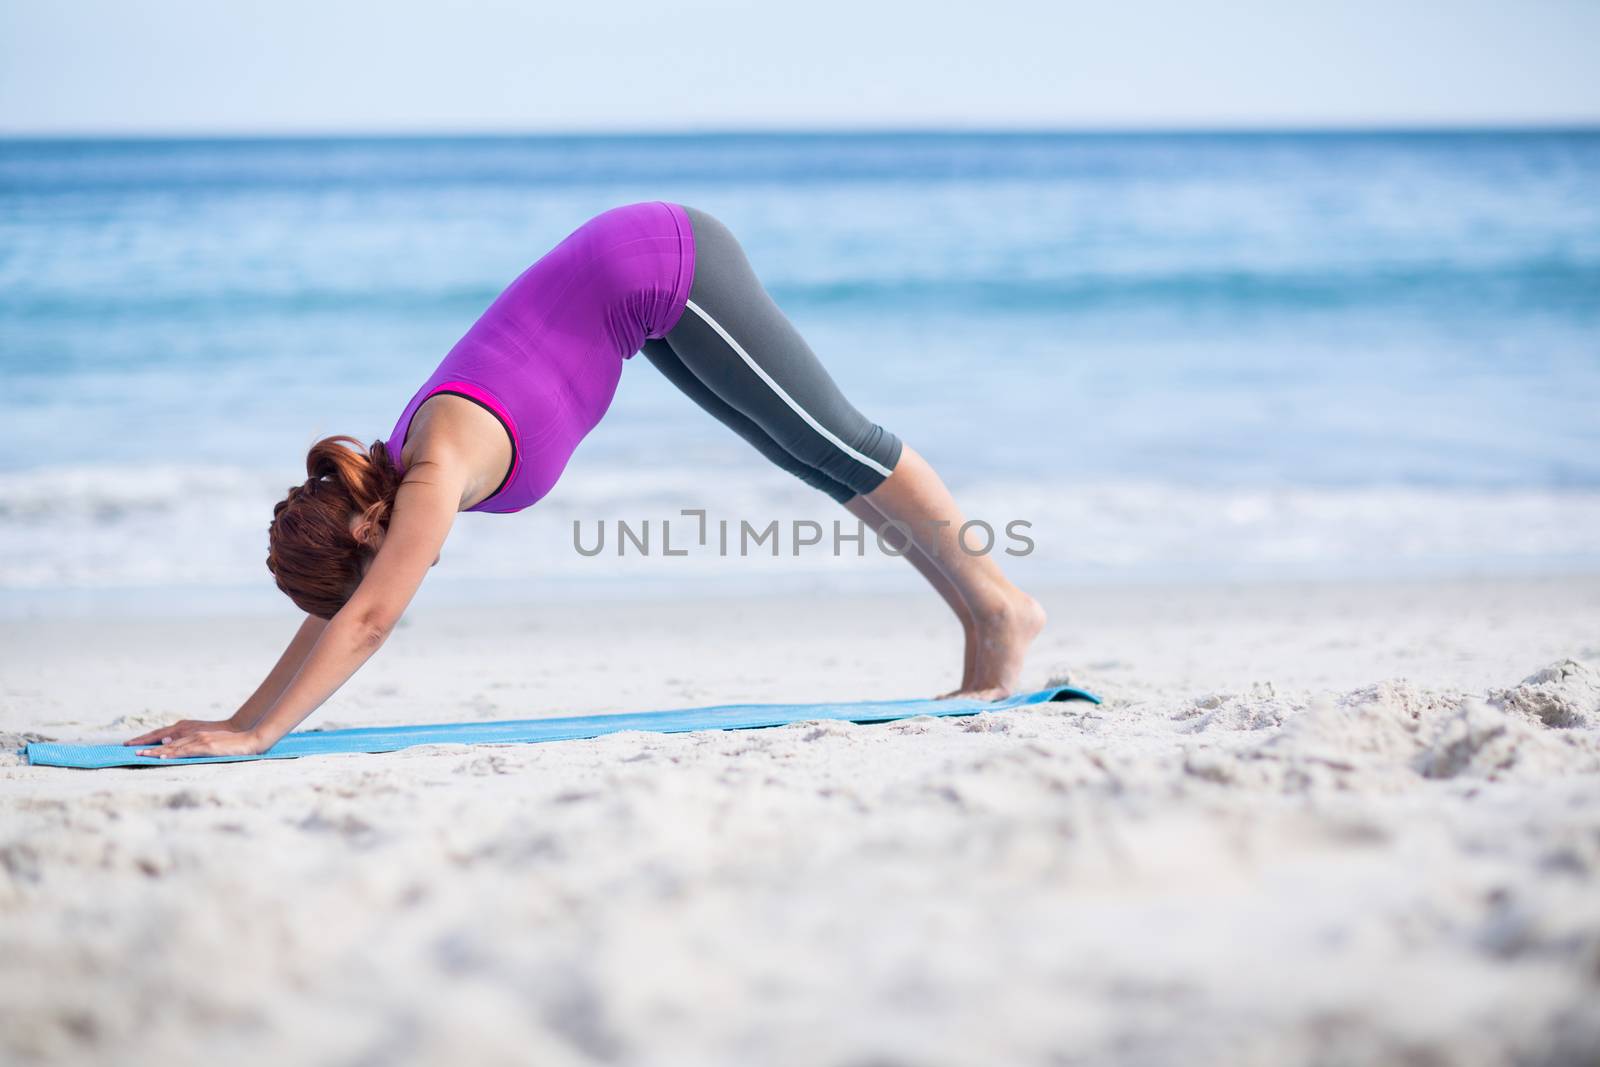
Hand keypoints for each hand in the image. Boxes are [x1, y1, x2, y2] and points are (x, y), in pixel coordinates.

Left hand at [136, 728, 267, 759]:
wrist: (250, 739)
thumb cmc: (231, 742)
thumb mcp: (209, 742)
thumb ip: (190, 745)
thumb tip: (169, 748)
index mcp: (193, 732)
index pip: (166, 736)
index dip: (150, 741)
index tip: (135, 745)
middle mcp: (193, 734)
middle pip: (165, 740)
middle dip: (146, 745)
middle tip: (130, 749)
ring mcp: (199, 739)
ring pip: (173, 746)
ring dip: (155, 750)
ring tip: (140, 755)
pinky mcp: (206, 746)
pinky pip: (186, 750)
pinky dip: (173, 753)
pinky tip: (163, 756)